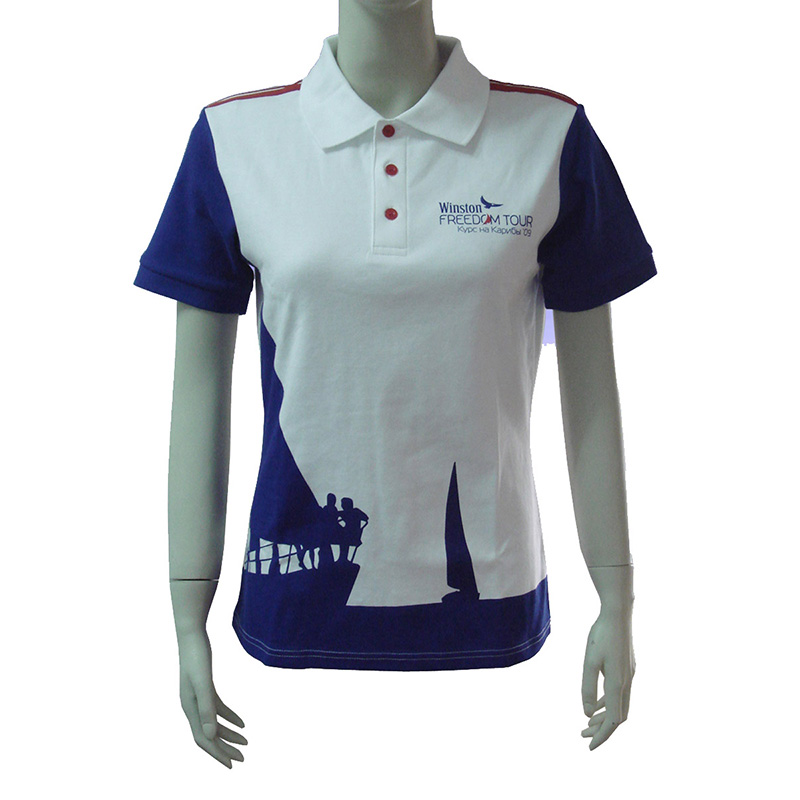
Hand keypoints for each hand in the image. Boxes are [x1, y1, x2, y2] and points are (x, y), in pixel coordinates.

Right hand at [176, 629, 246, 766]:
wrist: (192, 634)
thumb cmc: (197, 656)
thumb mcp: (204, 682)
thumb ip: (208, 708)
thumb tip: (212, 735)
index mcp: (189, 708)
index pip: (204, 739)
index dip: (218, 753)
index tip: (233, 764)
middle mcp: (191, 706)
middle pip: (208, 735)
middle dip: (224, 748)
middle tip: (243, 758)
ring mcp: (197, 697)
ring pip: (213, 723)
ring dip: (228, 734)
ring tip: (245, 742)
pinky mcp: (205, 687)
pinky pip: (217, 709)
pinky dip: (229, 717)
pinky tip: (242, 722)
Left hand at [580, 609, 635, 750]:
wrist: (618, 614)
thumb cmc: (601, 635)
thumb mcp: (589, 662)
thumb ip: (588, 688)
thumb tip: (587, 713)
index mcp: (618, 684)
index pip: (613, 720)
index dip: (602, 736)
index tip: (590, 747)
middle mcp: (627, 682)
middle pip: (618, 716)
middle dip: (602, 729)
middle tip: (583, 735)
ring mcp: (629, 675)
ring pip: (619, 705)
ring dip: (604, 716)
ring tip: (588, 723)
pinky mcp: (627, 668)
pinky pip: (619, 693)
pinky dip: (608, 703)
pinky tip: (597, 703)